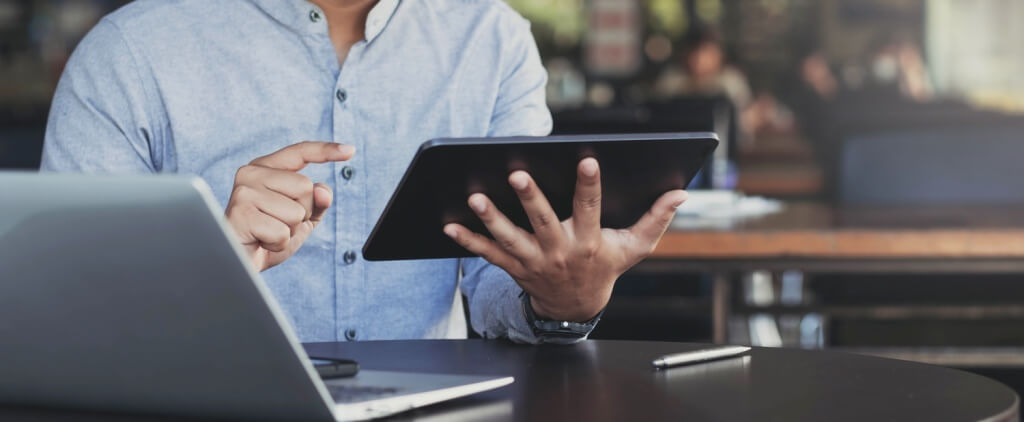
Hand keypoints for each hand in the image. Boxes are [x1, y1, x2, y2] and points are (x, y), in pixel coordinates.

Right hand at [226, 141, 354, 270]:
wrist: (235, 262)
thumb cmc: (266, 237)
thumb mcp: (300, 218)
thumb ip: (317, 202)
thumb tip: (323, 190)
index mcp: (265, 168)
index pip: (299, 152)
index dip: (325, 150)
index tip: (350, 151)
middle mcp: (252, 173)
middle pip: (306, 187)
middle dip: (301, 213)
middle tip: (277, 223)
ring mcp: (244, 191)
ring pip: (296, 212)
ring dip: (289, 231)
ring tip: (267, 232)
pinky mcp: (241, 213)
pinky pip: (282, 232)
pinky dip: (277, 243)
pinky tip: (260, 241)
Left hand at [443, 158, 686, 321]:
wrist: (576, 307)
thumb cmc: (606, 268)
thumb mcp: (634, 248)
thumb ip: (656, 219)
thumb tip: (680, 194)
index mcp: (589, 242)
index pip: (591, 208)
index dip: (589, 184)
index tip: (587, 159)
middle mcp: (560, 251)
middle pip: (543, 221)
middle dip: (530, 198)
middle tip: (517, 174)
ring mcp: (534, 261)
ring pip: (511, 238)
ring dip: (492, 218)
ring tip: (475, 197)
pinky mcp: (514, 268)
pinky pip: (488, 254)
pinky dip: (468, 241)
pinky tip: (449, 226)